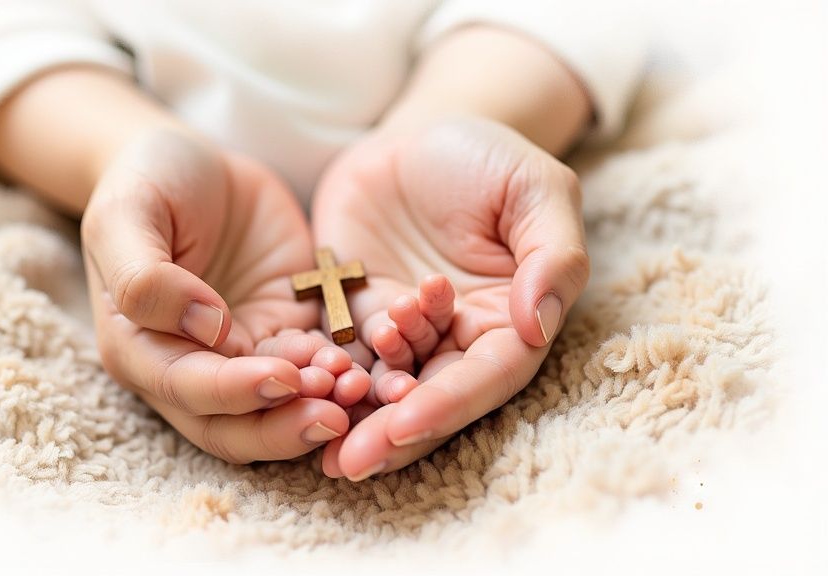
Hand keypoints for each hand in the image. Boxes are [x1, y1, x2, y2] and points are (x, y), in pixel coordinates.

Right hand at [82, 130, 350, 463]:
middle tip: (333, 412)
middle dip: (283, 427)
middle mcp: (187, 366)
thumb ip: (144, 277)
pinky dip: (337, 374)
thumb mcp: (127, 214)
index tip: (282, 377)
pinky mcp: (285, 332)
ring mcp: (240, 354)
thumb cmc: (149, 181)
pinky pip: (314, 368)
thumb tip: (206, 327)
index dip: (233, 393)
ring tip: (357, 387)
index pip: (184, 390)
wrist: (195, 161)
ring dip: (317, 408)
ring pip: (278, 410)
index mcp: (137, 348)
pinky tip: (364, 363)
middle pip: (233, 427)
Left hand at [311, 118, 589, 479]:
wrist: (418, 134)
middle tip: (347, 463)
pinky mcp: (353, 317)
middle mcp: (456, 339)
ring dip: (350, 417)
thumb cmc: (487, 157)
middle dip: (390, 433)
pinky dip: (319, 378)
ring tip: (315, 441)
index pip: (484, 377)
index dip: (447, 405)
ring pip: (378, 387)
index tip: (405, 425)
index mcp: (508, 321)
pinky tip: (291, 396)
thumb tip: (538, 324)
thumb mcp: (536, 190)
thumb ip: (553, 255)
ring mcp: (401, 332)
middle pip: (428, 399)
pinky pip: (336, 355)